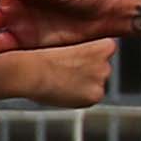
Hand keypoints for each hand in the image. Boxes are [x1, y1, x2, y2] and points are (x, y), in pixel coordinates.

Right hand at [0, 39, 117, 111]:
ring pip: (96, 83)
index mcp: (105, 46)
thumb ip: (82, 49)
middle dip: (90, 71)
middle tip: (67, 71)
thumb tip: (84, 57)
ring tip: (62, 81)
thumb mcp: (67, 43)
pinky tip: (64, 91)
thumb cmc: (42, 56)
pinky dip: (80, 97)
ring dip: (84, 84)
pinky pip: (90, 97)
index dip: (92, 54)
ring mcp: (102, 82)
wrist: (32, 72)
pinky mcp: (95, 96)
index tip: (79, 56)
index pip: (107, 50)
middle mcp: (107, 64)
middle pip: (102, 68)